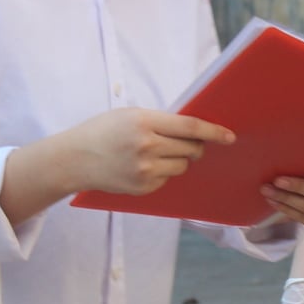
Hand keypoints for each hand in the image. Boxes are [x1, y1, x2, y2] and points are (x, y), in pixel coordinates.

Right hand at [69, 108, 235, 197]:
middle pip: (191, 149)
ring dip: (179, 159)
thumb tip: (194, 129)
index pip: (190, 127)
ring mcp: (145, 170)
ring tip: (155, 153)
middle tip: (186, 143)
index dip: (214, 132)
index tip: (229, 136)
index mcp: (144, 122)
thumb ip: (160, 121)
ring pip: (182, 165)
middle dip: (195, 146)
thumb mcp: (130, 115)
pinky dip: (163, 172)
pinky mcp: (143, 188)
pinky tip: (143, 166)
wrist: (74, 159)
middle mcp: (147, 147)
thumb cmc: (102, 132)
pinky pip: (167, 179)